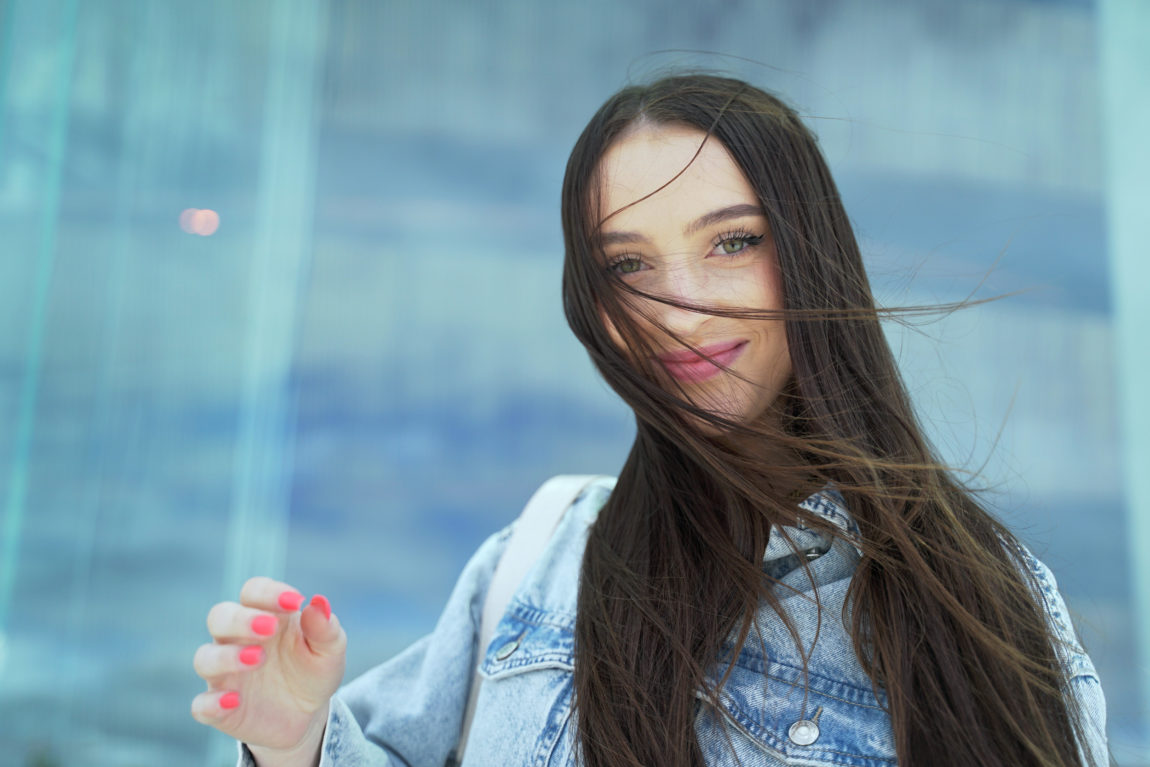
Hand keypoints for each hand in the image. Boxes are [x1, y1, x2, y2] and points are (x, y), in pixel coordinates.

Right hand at [191, 577, 346, 759]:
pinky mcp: (219, 708)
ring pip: (205, 657)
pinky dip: (212, 703)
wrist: (308, 715)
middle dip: (240, 619)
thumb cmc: (314, 671)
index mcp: (265, 616)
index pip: (253, 591)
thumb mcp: (330, 650)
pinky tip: (233, 702)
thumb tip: (318, 602)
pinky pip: (202, 704)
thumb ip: (325, 628)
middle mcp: (237, 640)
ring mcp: (225, 674)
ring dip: (226, 657)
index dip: (268, 593)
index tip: (295, 602)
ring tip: (258, 659)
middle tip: (269, 627)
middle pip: (219, 616)